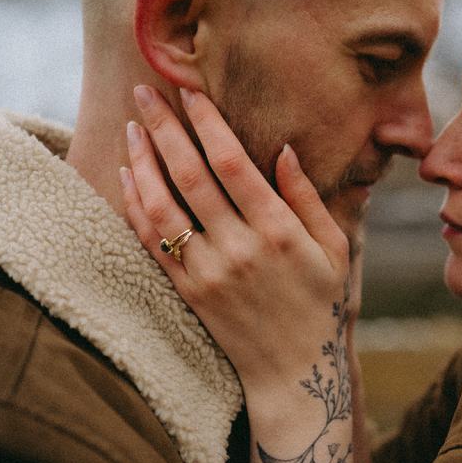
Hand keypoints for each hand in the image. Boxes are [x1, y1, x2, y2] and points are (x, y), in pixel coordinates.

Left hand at [119, 85, 349, 405]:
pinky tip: (126, 176)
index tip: (191, 91)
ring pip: (161, 206)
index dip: (208, 124)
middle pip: (190, 175)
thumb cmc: (321, 304)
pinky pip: (152, 243)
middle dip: (164, 128)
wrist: (293, 371)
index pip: (233, 164)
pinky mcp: (188, 292)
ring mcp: (208, 272)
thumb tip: (284, 150)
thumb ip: (309, 199)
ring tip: (131, 127)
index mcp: (280, 232)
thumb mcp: (335, 250)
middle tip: (144, 91)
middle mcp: (240, 248)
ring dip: (141, 162)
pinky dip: (135, 206)